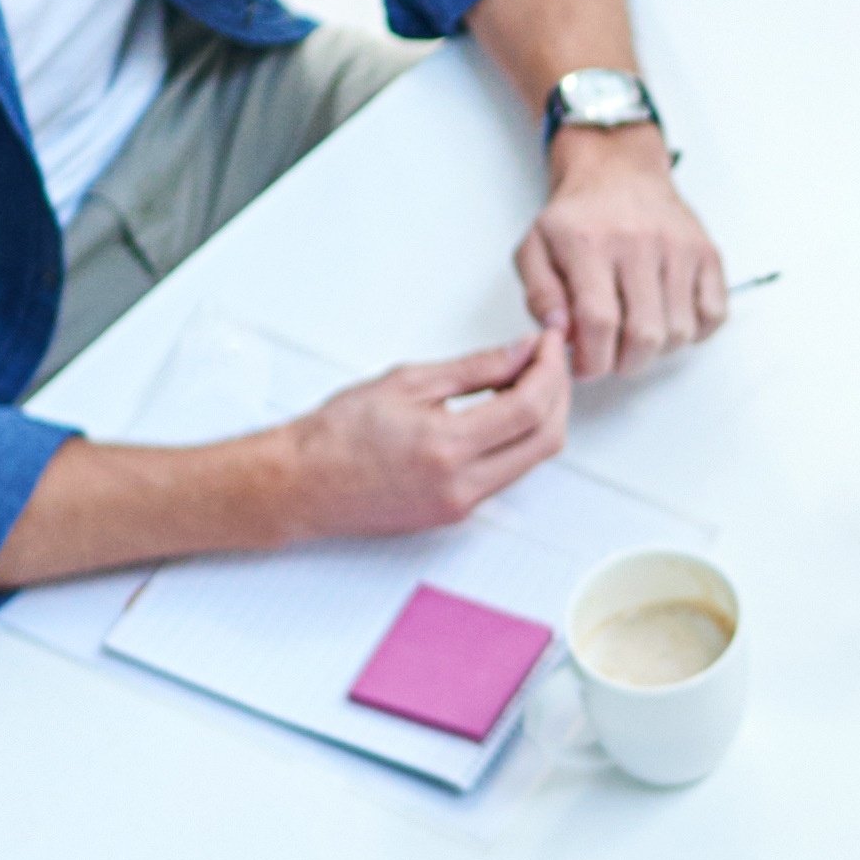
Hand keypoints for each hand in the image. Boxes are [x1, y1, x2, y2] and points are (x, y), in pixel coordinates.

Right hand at [273, 330, 570, 539]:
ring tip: (526, 379)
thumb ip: (475, 368)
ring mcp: (461, 505)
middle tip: (546, 359)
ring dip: (541, 418)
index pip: (529, 408)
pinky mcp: (456, 514)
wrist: (302, 484)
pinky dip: (518, 440)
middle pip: (545, 440)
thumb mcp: (408, 382)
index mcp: (447, 447)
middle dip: (557, 394)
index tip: (548, 345)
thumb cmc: (336, 434)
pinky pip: (507, 474)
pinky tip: (505, 411)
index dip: (549, 370)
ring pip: (532, 459)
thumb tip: (521, 352)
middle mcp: (461, 485)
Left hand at [511, 130, 728, 380]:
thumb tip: (559, 332)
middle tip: (612, 358)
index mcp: (590, 244)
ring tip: (637, 334)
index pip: (599, 322)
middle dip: (625, 363)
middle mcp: (639, 243)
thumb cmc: (577, 217)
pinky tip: (669, 318)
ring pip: (680, 331)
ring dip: (658, 350)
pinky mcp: (707, 252)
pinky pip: (714, 314)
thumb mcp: (535, 248)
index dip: (593, 360)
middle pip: (644, 335)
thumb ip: (539, 295)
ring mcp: (679, 247)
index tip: (587, 367)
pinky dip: (695, 331)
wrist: (618, 170)